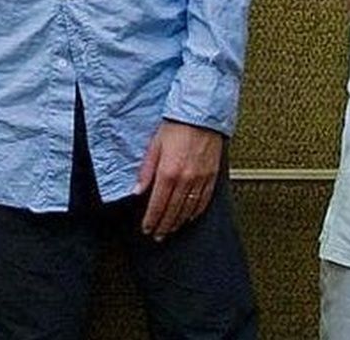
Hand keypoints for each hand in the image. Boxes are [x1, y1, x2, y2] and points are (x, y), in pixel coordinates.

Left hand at [135, 120, 223, 240]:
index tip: (147, 229)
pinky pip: (204, 201)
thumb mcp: (154, 146)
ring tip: (171, 230)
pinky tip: (190, 217)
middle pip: (173, 211)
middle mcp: (186, 179)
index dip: (151, 220)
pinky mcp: (212, 176)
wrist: (201, 114)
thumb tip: (137, 190)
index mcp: (168, 172)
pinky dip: (195, 212)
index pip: (157, 205)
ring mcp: (201, 179)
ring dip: (178, 223)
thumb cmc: (177, 125)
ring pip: (188, 209)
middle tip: (158, 235)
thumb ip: (146, 171)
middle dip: (164, 226)